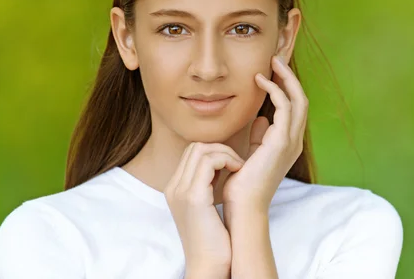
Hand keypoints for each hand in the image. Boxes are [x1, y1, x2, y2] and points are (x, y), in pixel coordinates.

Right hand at [164, 142, 244, 274]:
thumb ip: (208, 184)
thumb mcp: (207, 206)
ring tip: (239, 168)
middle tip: (237, 164)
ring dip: (225, 153)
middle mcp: (174, 187)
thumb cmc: (215, 239)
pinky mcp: (193, 197)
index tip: (233, 164)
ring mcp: (181, 191)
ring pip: (201, 150)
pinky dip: (227, 160)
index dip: (215, 151)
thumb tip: (222, 164)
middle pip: (195, 147)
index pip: (192, 152)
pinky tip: (238, 171)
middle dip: (220, 148)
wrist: (209, 265)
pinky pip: (208, 162)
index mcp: (175, 188)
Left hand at [222, 55, 308, 211]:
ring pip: (298, 99)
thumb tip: (261, 120)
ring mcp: (291, 141)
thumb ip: (259, 137)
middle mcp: (294, 141)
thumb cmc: (242, 184)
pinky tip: (259, 81)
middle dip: (290, 77)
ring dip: (285, 78)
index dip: (287, 87)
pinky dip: (274, 89)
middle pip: (301, 99)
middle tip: (275, 59)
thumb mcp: (252, 154)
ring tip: (272, 62)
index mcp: (288, 143)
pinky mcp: (281, 142)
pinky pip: (284, 106)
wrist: (243, 206)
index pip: (294, 108)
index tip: (271, 71)